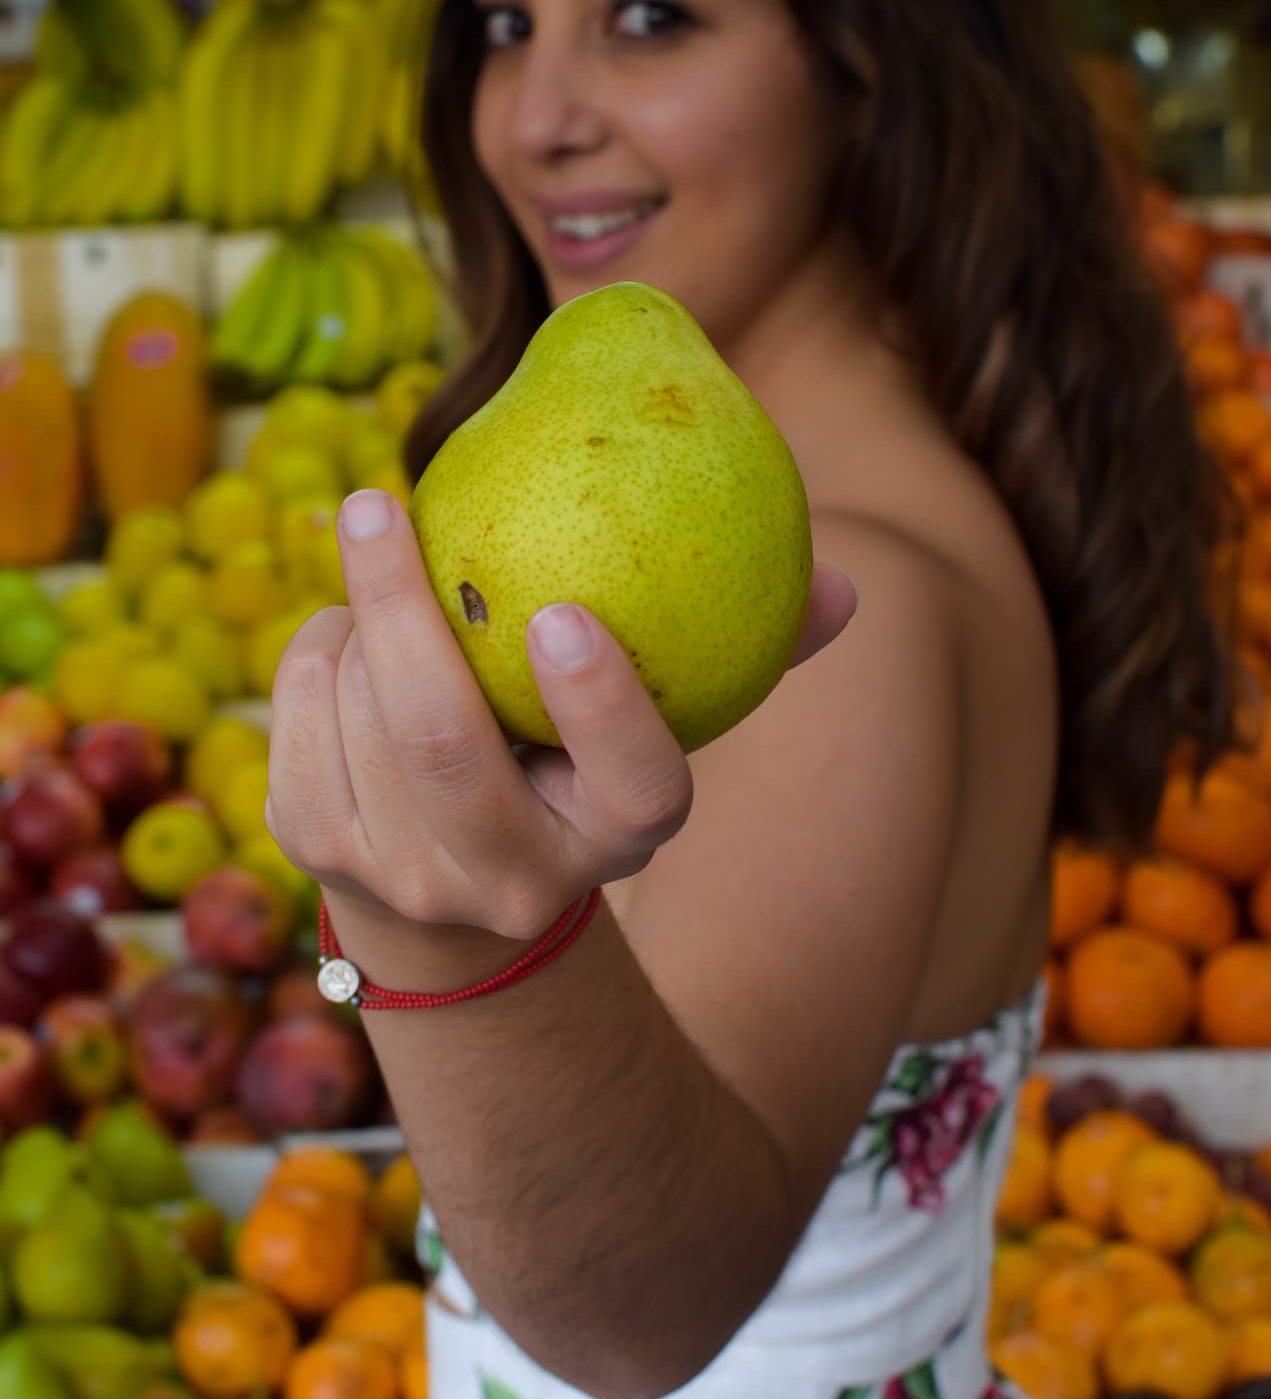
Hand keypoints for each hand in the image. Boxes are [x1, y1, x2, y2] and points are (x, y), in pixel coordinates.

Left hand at [267, 488, 856, 940]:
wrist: (459, 898)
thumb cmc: (579, 762)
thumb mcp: (662, 726)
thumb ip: (751, 653)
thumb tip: (844, 585)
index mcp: (616, 839)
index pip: (636, 789)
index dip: (603, 707)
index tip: (563, 614)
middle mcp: (511, 879)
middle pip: (447, 749)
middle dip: (404, 616)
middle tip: (382, 500)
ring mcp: (407, 877)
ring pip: (361, 717)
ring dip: (358, 619)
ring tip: (382, 559)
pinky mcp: (317, 853)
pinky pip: (298, 716)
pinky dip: (316, 648)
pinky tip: (346, 626)